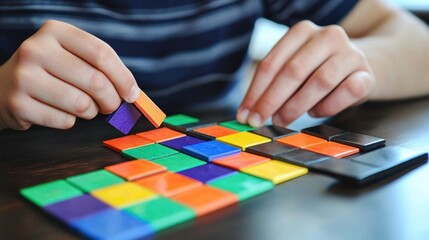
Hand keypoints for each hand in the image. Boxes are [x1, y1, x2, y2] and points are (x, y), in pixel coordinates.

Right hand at [0, 20, 139, 130]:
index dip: (123, 77)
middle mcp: (36, 49)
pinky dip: (70, 121)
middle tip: (110, 105)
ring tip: (82, 106)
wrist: (4, 87)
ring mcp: (24, 77)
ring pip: (82, 104)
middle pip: (95, 81)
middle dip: (111, 100)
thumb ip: (102, 69)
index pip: (101, 53)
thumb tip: (133, 94)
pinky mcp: (18, 104)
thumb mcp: (72, 57)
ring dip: (91, 111)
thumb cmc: (51, 72)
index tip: (132, 94)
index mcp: (55, 31)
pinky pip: (65, 121)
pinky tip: (60, 111)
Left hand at [237, 20, 375, 126]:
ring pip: (319, 81)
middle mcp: (328, 36)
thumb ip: (274, 84)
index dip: (255, 92)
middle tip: (258, 121)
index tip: (244, 115)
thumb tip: (249, 112)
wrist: (359, 67)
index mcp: (302, 31)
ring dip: (296, 106)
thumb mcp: (294, 69)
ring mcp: (350, 53)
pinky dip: (327, 107)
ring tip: (282, 120)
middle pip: (293, 71)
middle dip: (271, 101)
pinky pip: (346, 93)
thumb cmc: (317, 70)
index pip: (272, 64)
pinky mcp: (367, 74)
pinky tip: (315, 112)